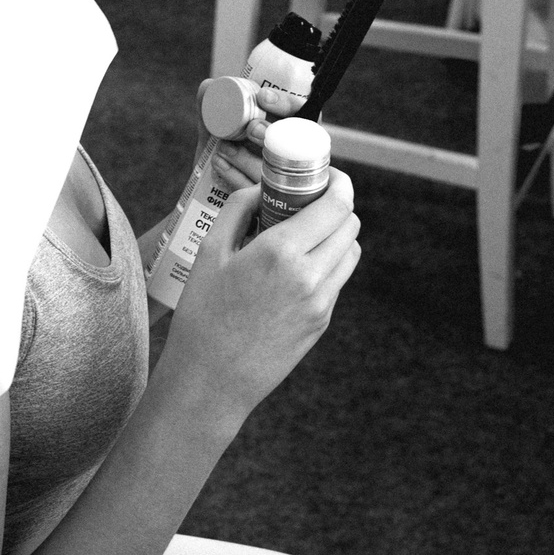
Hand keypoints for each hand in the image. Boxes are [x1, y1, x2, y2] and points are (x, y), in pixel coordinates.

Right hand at [154, 174, 360, 423]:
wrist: (211, 380)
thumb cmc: (202, 314)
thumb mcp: (210, 252)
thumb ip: (239, 210)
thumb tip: (261, 188)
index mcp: (281, 253)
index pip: (336, 205)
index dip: (338, 183)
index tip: (325, 175)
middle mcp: (310, 276)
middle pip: (350, 225)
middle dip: (336, 205)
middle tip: (309, 199)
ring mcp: (321, 303)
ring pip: (350, 252)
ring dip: (335, 234)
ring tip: (304, 232)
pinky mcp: (321, 323)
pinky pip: (337, 279)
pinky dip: (326, 262)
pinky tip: (295, 264)